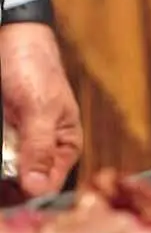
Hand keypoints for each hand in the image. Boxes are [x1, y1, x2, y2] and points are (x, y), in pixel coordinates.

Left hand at [0, 23, 81, 197]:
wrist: (9, 39)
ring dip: (0, 171)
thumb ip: (39, 149)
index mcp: (63, 147)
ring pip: (3, 170)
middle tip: (1, 171)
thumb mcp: (40, 111)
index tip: (6, 191)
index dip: (26, 193)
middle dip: (6, 182)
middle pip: (20, 182)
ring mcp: (13, 144)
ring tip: (0, 140)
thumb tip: (37, 188)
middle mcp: (39, 150)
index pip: (46, 185)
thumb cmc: (35, 68)